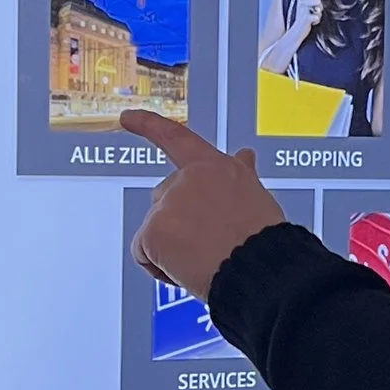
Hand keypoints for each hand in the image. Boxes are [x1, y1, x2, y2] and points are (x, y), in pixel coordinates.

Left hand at [124, 112, 288, 304]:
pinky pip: (144, 254)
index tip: (127, 118)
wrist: (260, 270)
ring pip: (154, 232)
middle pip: (164, 201)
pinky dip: (159, 267)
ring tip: (206, 260)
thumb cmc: (263, 240)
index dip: (148, 126)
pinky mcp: (153, 230)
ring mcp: (168, 203)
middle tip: (208, 246)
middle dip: (177, 225)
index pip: (176, 138)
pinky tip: (188, 270)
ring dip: (171, 249)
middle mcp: (188, 178)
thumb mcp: (256, 197)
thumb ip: (241, 174)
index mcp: (215, 167)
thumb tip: (244, 156)